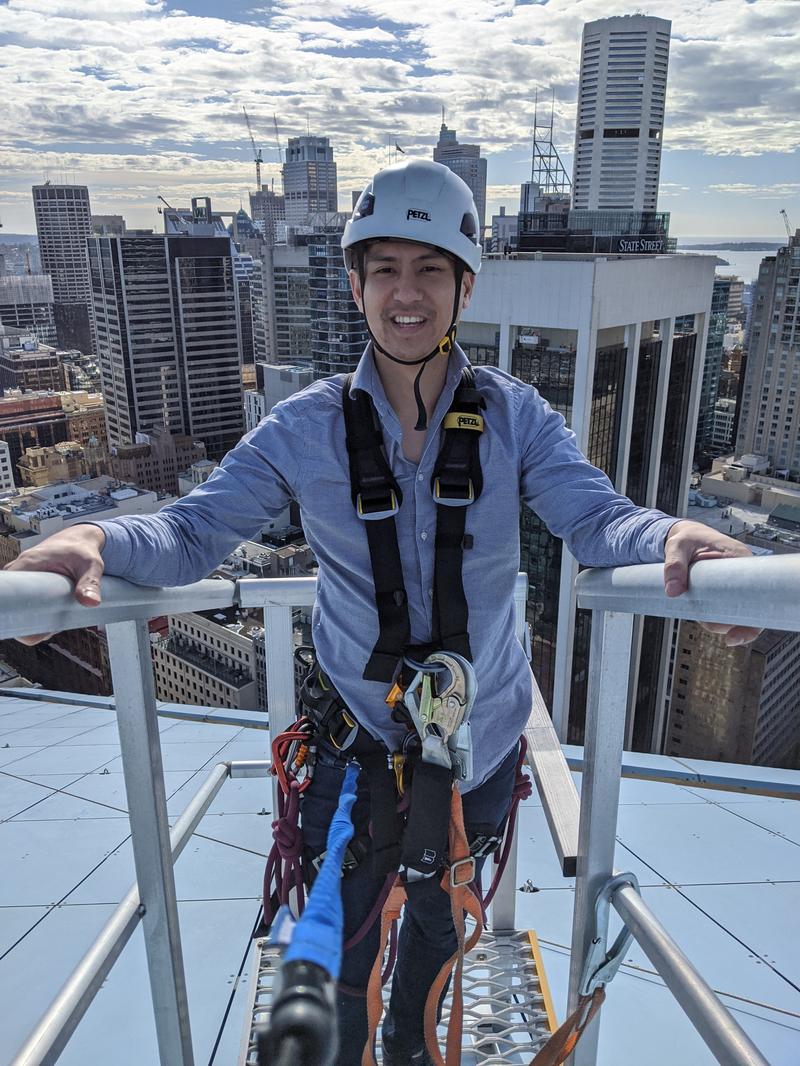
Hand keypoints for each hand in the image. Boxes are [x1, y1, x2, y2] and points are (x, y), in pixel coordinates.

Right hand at [3, 524, 105, 644]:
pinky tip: (51, 617)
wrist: (79, 540)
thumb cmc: (82, 550)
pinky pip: (23, 603)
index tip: (39, 626)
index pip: (7, 595)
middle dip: (30, 622)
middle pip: (11, 605)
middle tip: (53, 626)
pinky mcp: (26, 584)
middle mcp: (18, 571)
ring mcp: (20, 578)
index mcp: (27, 564)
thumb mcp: (91, 565)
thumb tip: (91, 602)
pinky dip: (35, 613)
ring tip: (56, 620)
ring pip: (17, 606)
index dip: (18, 615)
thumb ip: (91, 583)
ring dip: (34, 619)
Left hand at [663, 520, 759, 646]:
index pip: (755, 589)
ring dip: (719, 621)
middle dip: (730, 623)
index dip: (750, 617)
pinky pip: (727, 610)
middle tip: (709, 625)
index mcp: (738, 557)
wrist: (684, 538)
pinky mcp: (725, 592)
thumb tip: (673, 591)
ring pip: (736, 612)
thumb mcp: (677, 546)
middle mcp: (741, 573)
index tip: (735, 634)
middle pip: (749, 607)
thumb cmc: (686, 538)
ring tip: (700, 614)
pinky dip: (716, 618)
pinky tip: (704, 616)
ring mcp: (734, 584)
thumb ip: (674, 565)